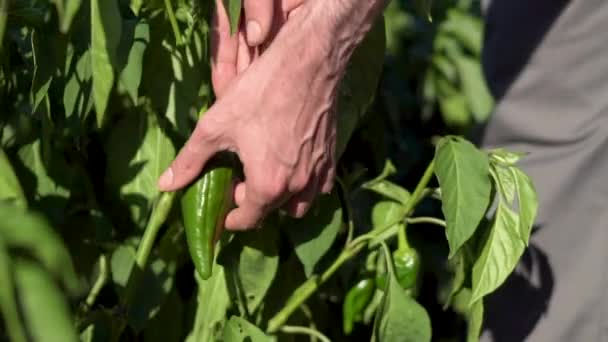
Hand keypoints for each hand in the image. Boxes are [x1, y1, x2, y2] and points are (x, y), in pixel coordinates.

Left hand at [158, 0, 384, 229]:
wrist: (307, 64)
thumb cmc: (258, 94)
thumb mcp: (214, 126)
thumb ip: (190, 160)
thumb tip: (164, 186)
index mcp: (266, 184)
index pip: (248, 219)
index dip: (231, 220)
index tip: (224, 214)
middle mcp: (295, 186)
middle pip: (271, 212)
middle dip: (252, 204)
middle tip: (239, 183)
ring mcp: (317, 173)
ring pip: (299, 204)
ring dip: (281, 200)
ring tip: (267, 178)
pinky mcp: (330, 158)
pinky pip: (319, 187)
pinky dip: (305, 186)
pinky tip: (294, 167)